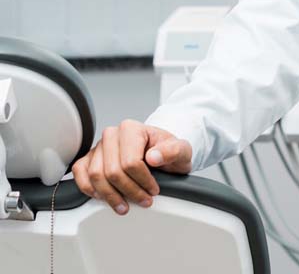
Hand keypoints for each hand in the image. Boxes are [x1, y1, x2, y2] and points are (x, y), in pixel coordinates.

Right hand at [71, 119, 192, 215]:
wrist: (161, 154)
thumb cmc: (168, 151)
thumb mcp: (181, 150)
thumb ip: (173, 151)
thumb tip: (154, 156)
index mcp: (132, 128)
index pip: (130, 162)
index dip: (142, 181)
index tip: (153, 190)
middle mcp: (112, 135)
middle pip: (112, 172)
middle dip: (129, 191)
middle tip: (143, 201)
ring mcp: (99, 146)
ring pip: (96, 176)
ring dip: (110, 196)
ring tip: (125, 205)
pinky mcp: (89, 158)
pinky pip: (80, 174)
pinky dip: (90, 189)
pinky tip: (104, 198)